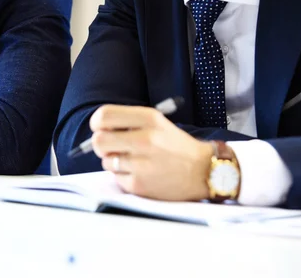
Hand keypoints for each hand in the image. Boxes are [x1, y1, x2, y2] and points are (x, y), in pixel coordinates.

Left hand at [90, 105, 213, 201]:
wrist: (203, 171)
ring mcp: (141, 164)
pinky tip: (140, 173)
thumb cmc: (175, 145)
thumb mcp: (157, 122)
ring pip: (105, 161)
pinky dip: (124, 176)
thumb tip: (97, 129)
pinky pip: (116, 178)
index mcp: (149, 118)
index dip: (97, 123)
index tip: (100, 128)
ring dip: (114, 161)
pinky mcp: (140, 184)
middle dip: (100, 145)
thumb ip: (128, 121)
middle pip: (98, 141)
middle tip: (111, 147)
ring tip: (133, 161)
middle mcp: (144, 139)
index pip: (103, 116)